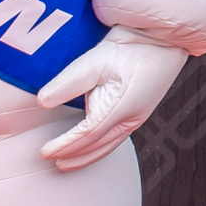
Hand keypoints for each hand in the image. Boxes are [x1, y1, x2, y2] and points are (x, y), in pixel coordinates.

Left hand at [38, 33, 185, 170]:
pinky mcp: (138, 113)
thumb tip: (43, 102)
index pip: (86, 135)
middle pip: (97, 147)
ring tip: (67, 164)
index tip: (44, 152)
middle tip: (52, 163)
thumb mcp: (94, 62)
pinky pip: (115, 139)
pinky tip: (90, 148)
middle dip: (73, 157)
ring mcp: (137, 118)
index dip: (64, 146)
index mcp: (119, 108)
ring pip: (108, 146)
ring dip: (86, 157)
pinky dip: (99, 148)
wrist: (162, 40)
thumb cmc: (130, 49)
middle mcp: (130, 118)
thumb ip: (68, 84)